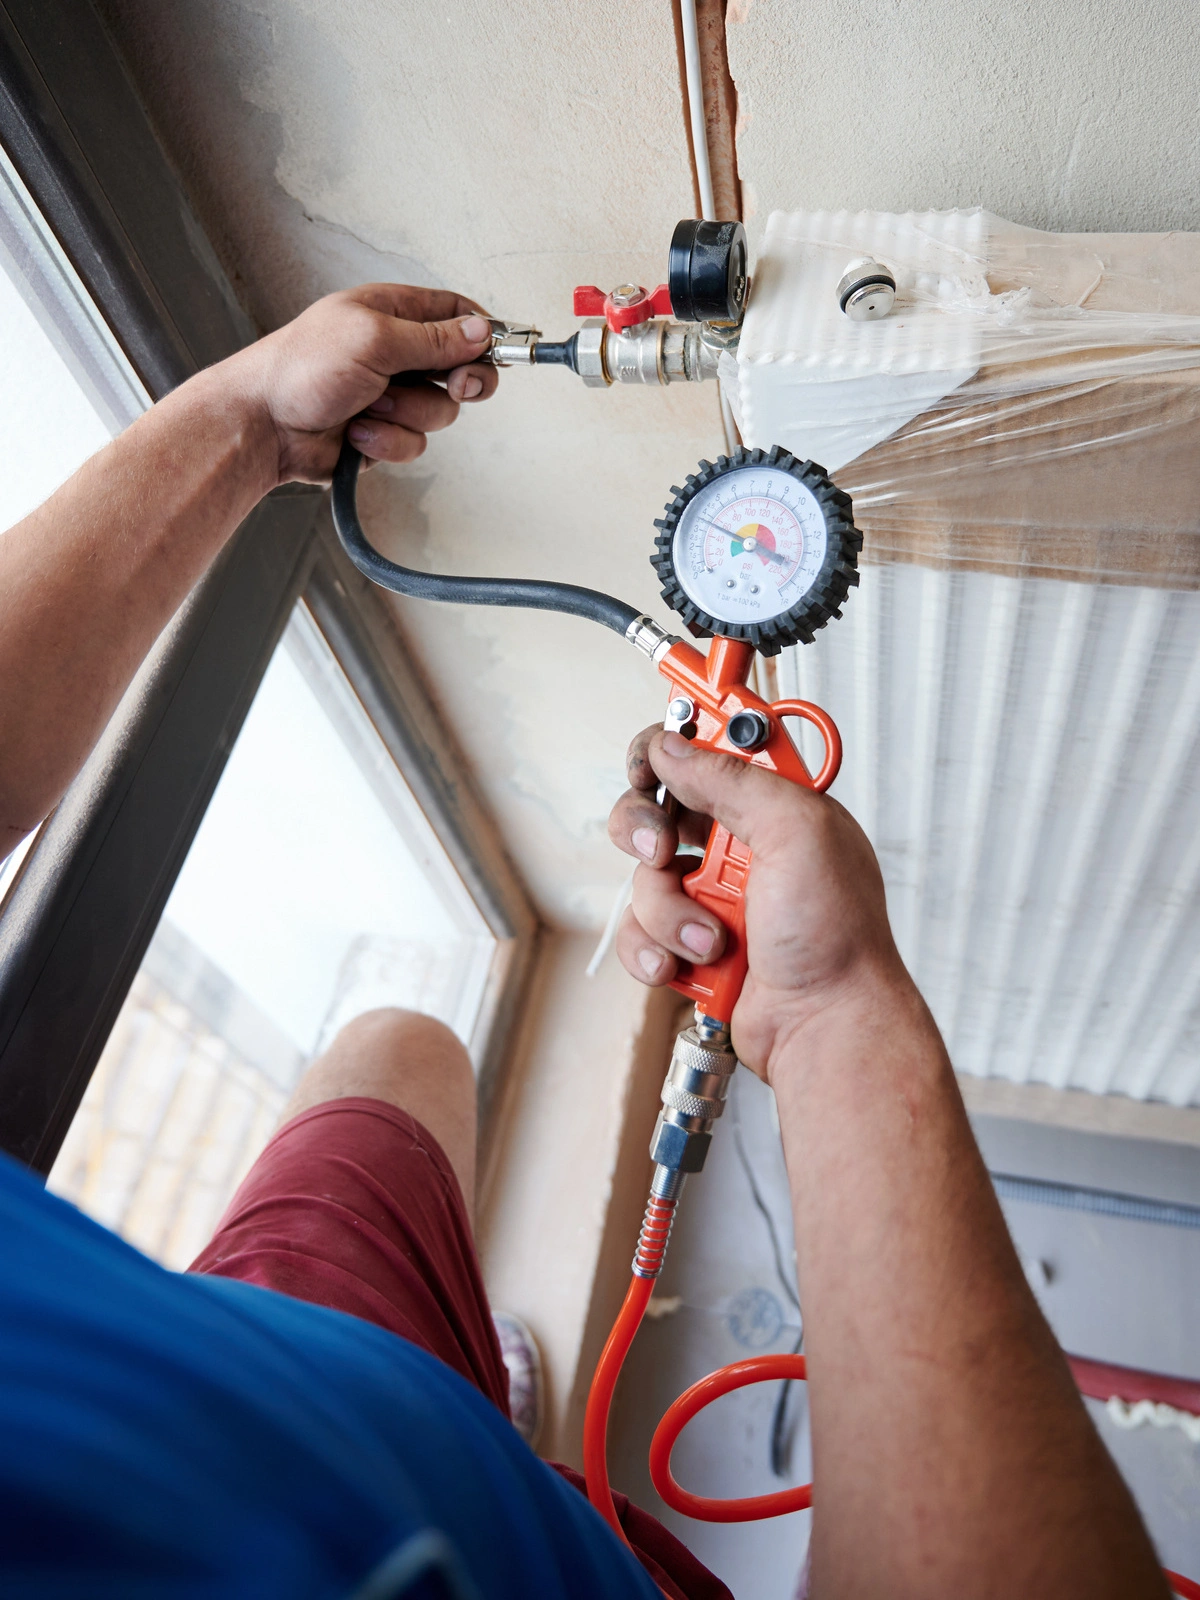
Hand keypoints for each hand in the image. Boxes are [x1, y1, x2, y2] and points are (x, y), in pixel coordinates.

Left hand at [225, 284, 499, 484]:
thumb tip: (481, 330)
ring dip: (406, 415)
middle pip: (461, 369)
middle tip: (453, 386)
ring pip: (439, 413)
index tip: (495, 351)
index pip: (456, 313)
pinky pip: (414, 444)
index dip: (482, 331)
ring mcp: (392, 396)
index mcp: (393, 313)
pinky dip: (387, 441)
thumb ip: (434, 338)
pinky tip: (356, 431)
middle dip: (459, 383)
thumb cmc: (300, 369)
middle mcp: (397, 353)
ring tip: (368, 404)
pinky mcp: (384, 433)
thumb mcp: (374, 339)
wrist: (264, 425)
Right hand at [607, 726, 910, 1077]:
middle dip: (646, 830)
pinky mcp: (689, 944)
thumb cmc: (836, 938)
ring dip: (668, 912)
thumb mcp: (798, 832)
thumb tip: (672, 748)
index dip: (671, 747)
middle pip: (654, 809)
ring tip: (712, 939)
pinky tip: (686, 964)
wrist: (824, 1026)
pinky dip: (655, 949)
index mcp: (775, 808)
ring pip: (642, 879)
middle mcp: (741, 848)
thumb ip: (732, 779)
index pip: (709, 753)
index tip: (649, 762)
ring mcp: (712, 897)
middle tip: (660, 848)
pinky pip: (638, 931)